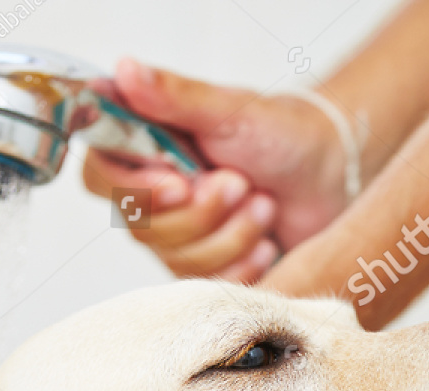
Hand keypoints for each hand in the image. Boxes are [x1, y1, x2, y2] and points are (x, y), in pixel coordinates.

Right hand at [83, 58, 350, 283]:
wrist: (328, 175)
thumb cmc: (279, 133)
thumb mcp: (227, 108)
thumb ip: (173, 94)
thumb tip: (124, 68)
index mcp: (142, 149)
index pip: (100, 178)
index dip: (136, 190)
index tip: (179, 184)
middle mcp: (149, 194)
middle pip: (142, 226)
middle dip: (203, 211)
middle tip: (242, 182)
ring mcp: (173, 236)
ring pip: (177, 260)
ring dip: (232, 234)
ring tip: (265, 204)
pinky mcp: (201, 269)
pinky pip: (206, 285)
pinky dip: (243, 265)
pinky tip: (266, 242)